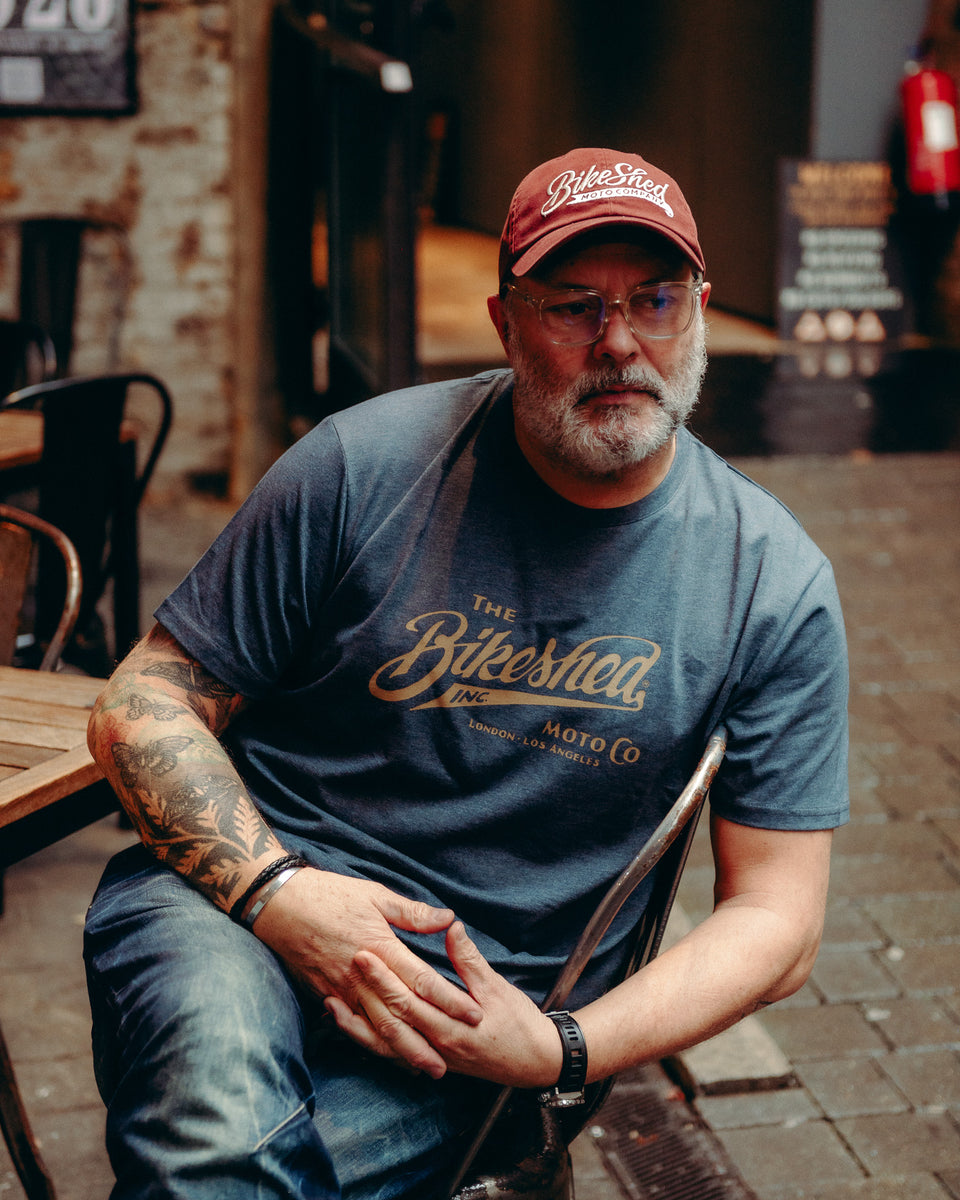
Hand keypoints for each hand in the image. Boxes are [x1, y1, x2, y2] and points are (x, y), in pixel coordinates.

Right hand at [252, 869, 482, 1074]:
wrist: (280, 904)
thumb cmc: (330, 894)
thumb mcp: (375, 894)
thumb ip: (412, 912)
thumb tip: (449, 918)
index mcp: (381, 947)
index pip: (422, 981)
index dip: (449, 1000)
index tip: (473, 1015)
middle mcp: (363, 975)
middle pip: (401, 1014)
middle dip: (429, 1038)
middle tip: (454, 1059)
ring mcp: (343, 988)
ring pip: (377, 1027)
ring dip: (403, 1050)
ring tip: (426, 1068)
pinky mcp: (326, 994)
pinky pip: (353, 1026)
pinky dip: (372, 1044)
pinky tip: (387, 1055)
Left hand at [325, 921, 563, 1086]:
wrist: (533, 1062)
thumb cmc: (518, 1021)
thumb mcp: (497, 986)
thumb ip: (469, 958)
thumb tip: (451, 925)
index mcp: (453, 1025)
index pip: (409, 999)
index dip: (385, 976)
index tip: (365, 951)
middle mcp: (437, 1045)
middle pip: (392, 1018)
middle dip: (367, 991)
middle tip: (345, 963)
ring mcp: (431, 1057)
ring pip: (385, 1045)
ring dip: (356, 1025)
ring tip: (331, 1003)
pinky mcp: (430, 1062)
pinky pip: (392, 1056)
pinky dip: (370, 1042)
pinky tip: (352, 1028)